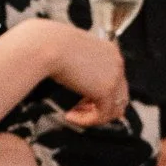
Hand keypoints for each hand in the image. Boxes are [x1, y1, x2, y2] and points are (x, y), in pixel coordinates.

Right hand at [0, 17, 128, 128]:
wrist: (46, 45)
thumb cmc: (50, 45)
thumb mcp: (73, 54)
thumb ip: (82, 66)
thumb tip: (80, 80)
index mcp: (110, 52)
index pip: (116, 80)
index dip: (98, 94)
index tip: (81, 101)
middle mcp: (117, 63)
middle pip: (119, 96)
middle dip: (97, 107)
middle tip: (77, 110)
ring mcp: (114, 77)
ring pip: (113, 109)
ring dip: (93, 116)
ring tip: (72, 114)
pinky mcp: (106, 90)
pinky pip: (101, 115)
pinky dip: (86, 120)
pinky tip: (69, 115)